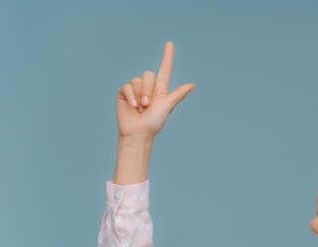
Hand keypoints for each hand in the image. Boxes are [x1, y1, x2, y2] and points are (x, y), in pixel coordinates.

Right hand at [112, 42, 194, 184]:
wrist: (139, 132)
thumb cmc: (155, 122)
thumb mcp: (168, 106)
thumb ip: (178, 94)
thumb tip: (193, 85)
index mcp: (161, 89)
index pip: (165, 69)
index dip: (167, 56)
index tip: (170, 43)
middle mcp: (148, 87)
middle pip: (148, 75)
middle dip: (148, 90)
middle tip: (148, 105)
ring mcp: (136, 90)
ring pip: (137, 80)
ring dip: (140, 95)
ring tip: (141, 108)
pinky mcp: (124, 93)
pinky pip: (126, 86)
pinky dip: (131, 96)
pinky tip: (133, 107)